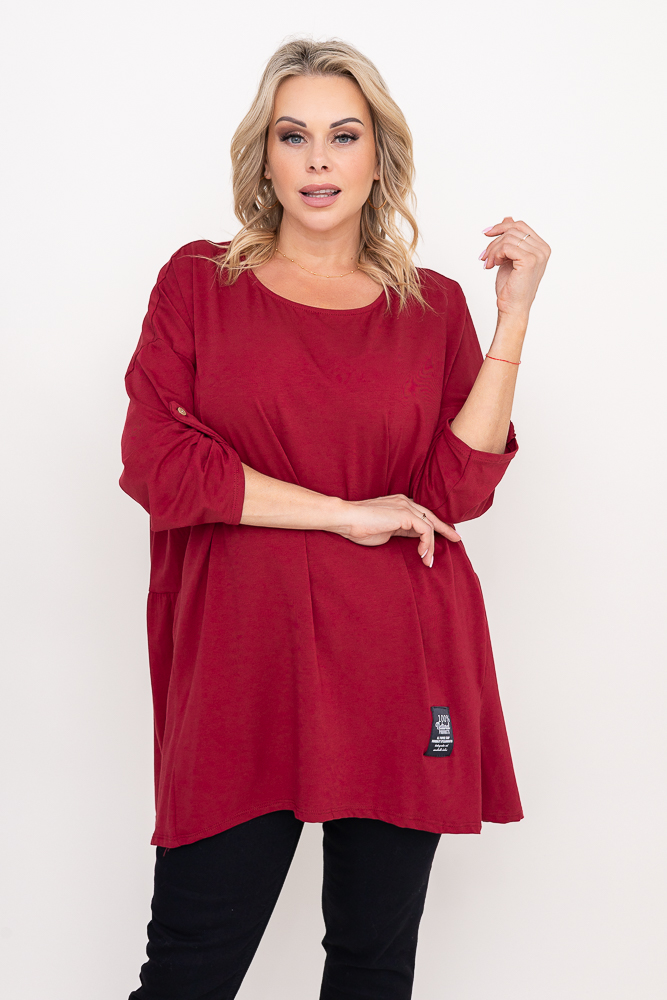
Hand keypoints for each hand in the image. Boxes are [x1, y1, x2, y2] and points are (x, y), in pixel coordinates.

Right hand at [334, 494, 460, 567]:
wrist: (346, 519)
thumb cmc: (359, 527)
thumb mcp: (386, 530)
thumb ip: (401, 530)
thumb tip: (415, 538)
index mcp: (400, 504)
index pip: (423, 514)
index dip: (435, 525)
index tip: (446, 534)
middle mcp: (405, 502)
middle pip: (431, 516)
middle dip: (445, 529)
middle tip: (456, 539)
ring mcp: (405, 506)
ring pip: (430, 525)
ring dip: (432, 546)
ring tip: (427, 561)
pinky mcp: (405, 514)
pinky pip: (425, 529)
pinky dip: (427, 543)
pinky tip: (422, 553)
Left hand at [480, 217, 549, 321]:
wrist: (512, 308)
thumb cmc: (511, 287)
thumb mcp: (509, 257)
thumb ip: (511, 239)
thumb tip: (508, 217)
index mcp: (541, 247)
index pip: (520, 226)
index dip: (501, 226)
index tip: (486, 233)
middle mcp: (543, 249)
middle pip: (513, 230)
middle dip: (494, 240)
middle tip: (484, 255)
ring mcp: (538, 254)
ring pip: (508, 238)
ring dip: (492, 250)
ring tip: (488, 263)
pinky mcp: (529, 260)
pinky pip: (506, 246)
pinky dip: (495, 254)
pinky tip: (492, 265)